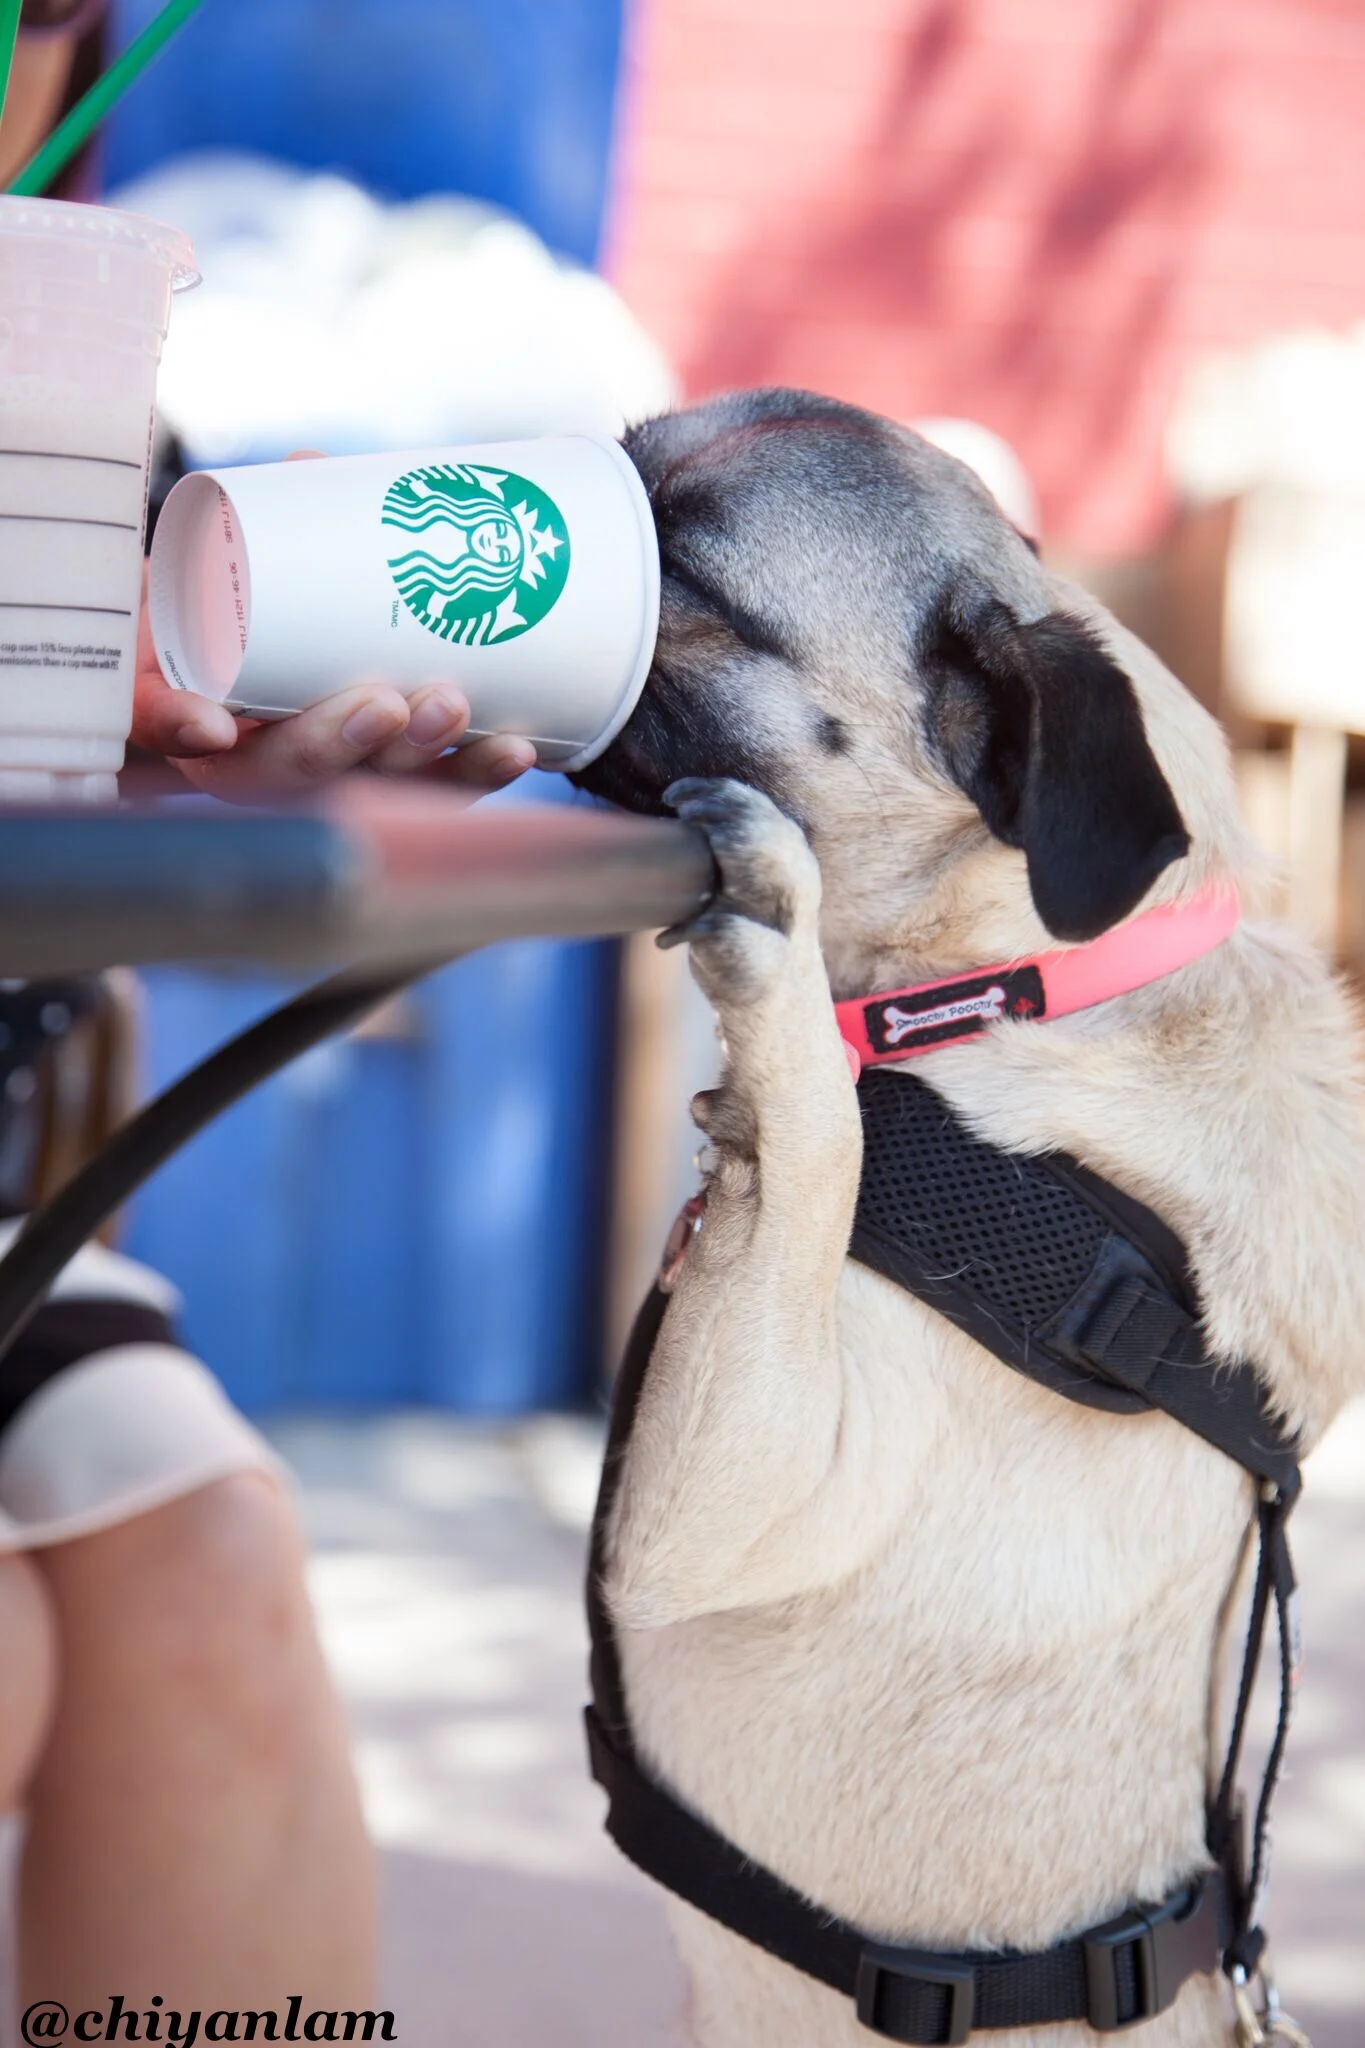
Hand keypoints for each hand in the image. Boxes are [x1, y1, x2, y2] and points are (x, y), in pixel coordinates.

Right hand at [128, 454, 536, 804]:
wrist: (253, 653)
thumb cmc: (221, 609)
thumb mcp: (202, 568)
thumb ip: (241, 523)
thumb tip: (308, 466)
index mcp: (198, 723)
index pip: (176, 732)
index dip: (188, 732)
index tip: (213, 726)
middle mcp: (265, 766)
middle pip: (301, 775)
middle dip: (347, 746)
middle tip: (383, 704)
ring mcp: (341, 774)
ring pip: (378, 785)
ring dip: (426, 758)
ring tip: (454, 707)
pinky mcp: (401, 771)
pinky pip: (439, 784)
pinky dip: (478, 770)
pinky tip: (517, 750)